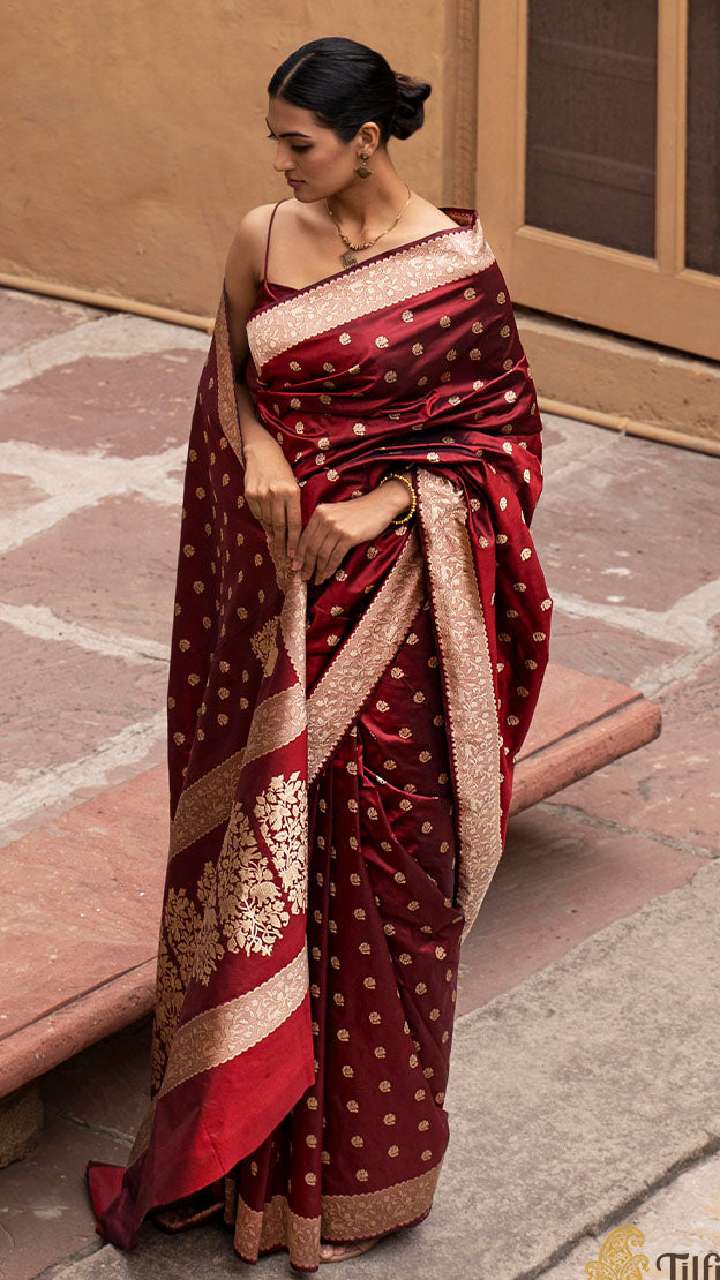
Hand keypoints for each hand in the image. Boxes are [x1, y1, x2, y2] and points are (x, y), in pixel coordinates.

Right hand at [243, 434, 301, 562]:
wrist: (261, 452)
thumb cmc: (283, 470)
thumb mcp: (294, 484)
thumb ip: (294, 506)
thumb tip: (293, 532)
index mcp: (291, 492)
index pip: (294, 523)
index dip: (294, 541)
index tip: (294, 555)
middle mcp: (276, 494)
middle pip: (280, 526)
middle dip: (283, 544)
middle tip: (285, 558)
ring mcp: (261, 495)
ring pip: (268, 522)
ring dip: (273, 535)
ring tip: (277, 547)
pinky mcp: (250, 495)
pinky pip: (258, 515)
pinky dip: (263, 523)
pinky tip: (268, 528)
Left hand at [292, 480, 411, 584]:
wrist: (379, 505)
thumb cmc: (357, 512)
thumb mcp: (334, 514)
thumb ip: (321, 526)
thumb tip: (309, 549)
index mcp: (318, 513)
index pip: (304, 537)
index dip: (298, 554)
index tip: (295, 566)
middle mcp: (325, 519)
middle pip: (311, 547)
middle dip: (306, 565)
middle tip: (303, 577)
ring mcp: (336, 528)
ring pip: (322, 554)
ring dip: (318, 570)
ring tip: (316, 580)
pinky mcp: (348, 536)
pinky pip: (335, 556)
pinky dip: (330, 568)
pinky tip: (327, 575)